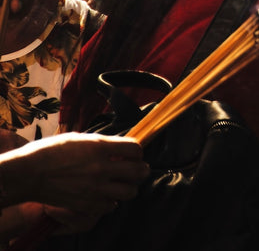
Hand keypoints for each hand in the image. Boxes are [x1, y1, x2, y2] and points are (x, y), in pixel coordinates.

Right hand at [0, 133, 148, 214]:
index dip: (138, 152)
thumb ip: (103, 144)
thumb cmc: (51, 152)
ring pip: (129, 192)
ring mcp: (95, 188)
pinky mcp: (87, 204)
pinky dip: (112, 201)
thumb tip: (120, 149)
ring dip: (130, 187)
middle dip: (142, 170)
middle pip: (139, 172)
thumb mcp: (80, 139)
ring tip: (124, 184)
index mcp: (99, 147)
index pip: (136, 149)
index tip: (134, 154)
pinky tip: (106, 195)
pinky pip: (111, 206)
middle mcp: (101, 168)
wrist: (29, 174)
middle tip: (139, 169)